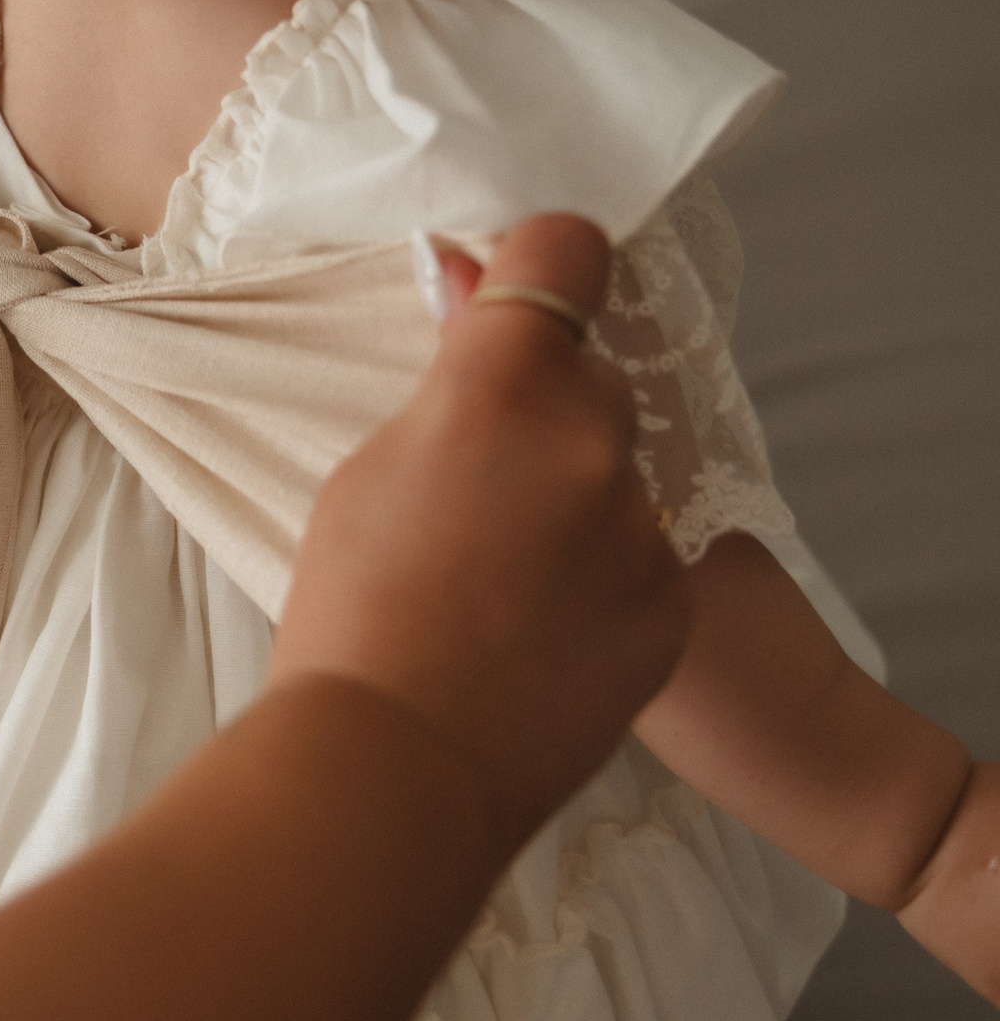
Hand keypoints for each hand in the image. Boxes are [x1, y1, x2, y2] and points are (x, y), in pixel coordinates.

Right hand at [270, 215, 691, 855]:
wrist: (396, 769)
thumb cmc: (350, 616)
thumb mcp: (366, 474)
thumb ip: (442, 384)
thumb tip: (474, 294)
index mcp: (500, 385)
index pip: (565, 252)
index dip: (541, 260)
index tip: (519, 285)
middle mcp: (592, 438)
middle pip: (588, 375)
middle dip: (542, 404)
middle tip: (472, 476)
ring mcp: (642, 525)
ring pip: (615, 471)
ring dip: (570, 495)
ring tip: (493, 574)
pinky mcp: (670, 601)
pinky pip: (640, 553)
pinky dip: (597, 573)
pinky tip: (532, 625)